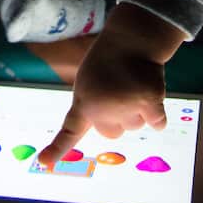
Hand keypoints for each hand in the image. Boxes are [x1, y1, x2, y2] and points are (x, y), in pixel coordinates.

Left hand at [37, 5, 186, 167]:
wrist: (131, 39)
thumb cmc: (111, 60)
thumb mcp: (90, 81)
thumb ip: (94, 106)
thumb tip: (109, 128)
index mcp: (84, 102)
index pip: (69, 131)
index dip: (57, 150)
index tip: (44, 163)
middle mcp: (101, 108)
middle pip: (113, 132)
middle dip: (120, 117)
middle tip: (120, 91)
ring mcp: (124, 106)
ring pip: (137, 125)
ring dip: (139, 109)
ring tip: (133, 84)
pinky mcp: (148, 102)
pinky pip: (157, 122)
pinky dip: (158, 112)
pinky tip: (151, 90)